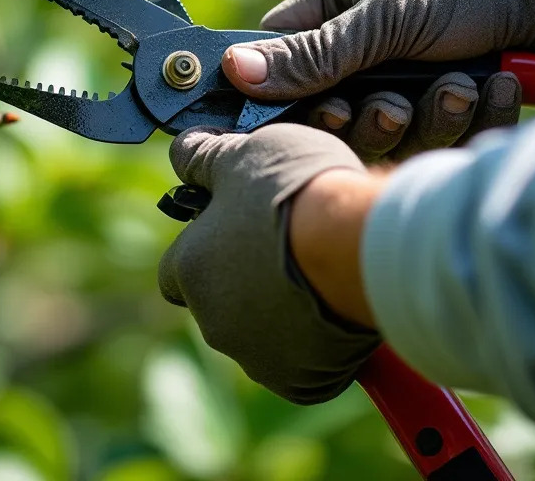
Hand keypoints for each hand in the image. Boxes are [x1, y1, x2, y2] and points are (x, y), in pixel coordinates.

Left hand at [158, 124, 380, 403]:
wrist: (360, 245)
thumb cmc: (297, 192)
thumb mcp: (243, 153)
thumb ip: (205, 159)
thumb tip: (181, 152)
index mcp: (190, 269)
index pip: (174, 271)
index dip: (203, 251)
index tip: (234, 235)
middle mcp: (213, 321)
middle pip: (219, 305)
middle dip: (245, 285)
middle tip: (288, 250)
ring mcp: (256, 356)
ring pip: (259, 337)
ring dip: (279, 313)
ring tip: (321, 277)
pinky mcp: (299, 382)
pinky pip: (300, 365)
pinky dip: (314, 344)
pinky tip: (336, 311)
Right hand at [223, 0, 534, 160]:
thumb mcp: (385, 15)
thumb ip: (314, 52)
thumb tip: (234, 70)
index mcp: (332, 9)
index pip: (277, 59)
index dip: (282, 94)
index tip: (311, 110)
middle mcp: (361, 52)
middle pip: (328, 113)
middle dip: (366, 117)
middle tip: (393, 106)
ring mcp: (403, 83)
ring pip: (384, 135)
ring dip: (426, 117)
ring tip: (459, 87)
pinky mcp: (444, 111)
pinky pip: (436, 141)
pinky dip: (467, 120)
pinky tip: (491, 87)